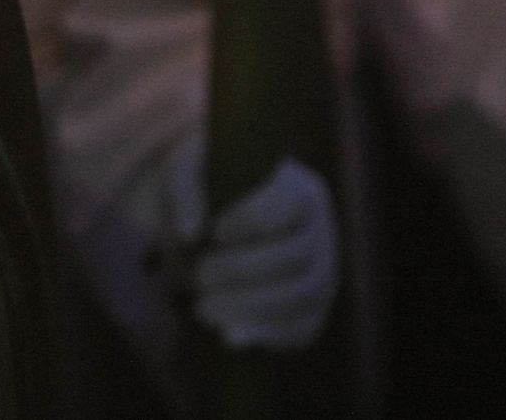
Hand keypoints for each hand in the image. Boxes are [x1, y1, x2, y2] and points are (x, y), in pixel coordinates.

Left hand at [162, 139, 339, 351]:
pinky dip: (265, 335)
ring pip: (302, 297)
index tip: (214, 232)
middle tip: (197, 276)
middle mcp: (321, 233)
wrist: (224, 221)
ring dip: (250, 307)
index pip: (292, 204)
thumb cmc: (207, 186)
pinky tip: (225, 333)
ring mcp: (322, 273)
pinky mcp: (312, 310)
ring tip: (201, 308)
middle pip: (297, 256)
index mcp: (301, 190)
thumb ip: (184, 189)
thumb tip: (189, 235)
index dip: (253, 220)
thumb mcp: (192, 171)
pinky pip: (301, 329)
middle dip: (242, 271)